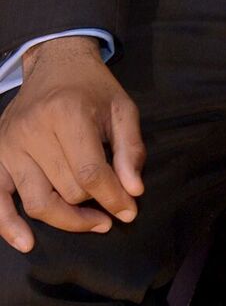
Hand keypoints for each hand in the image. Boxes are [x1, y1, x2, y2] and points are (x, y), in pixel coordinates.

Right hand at [0, 37, 144, 252]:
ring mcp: (9, 144)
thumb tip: (133, 191)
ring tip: (91, 221)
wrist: (55, 64)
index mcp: (67, 114)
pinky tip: (26, 241)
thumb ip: (131, 150)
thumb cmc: (93, 89)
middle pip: (67, 190)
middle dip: (95, 204)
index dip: (113, 198)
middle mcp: (33, 130)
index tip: (129, 210)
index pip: (90, 173)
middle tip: (113, 208)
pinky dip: (8, 225)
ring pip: (38, 202)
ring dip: (67, 219)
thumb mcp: (123, 110)